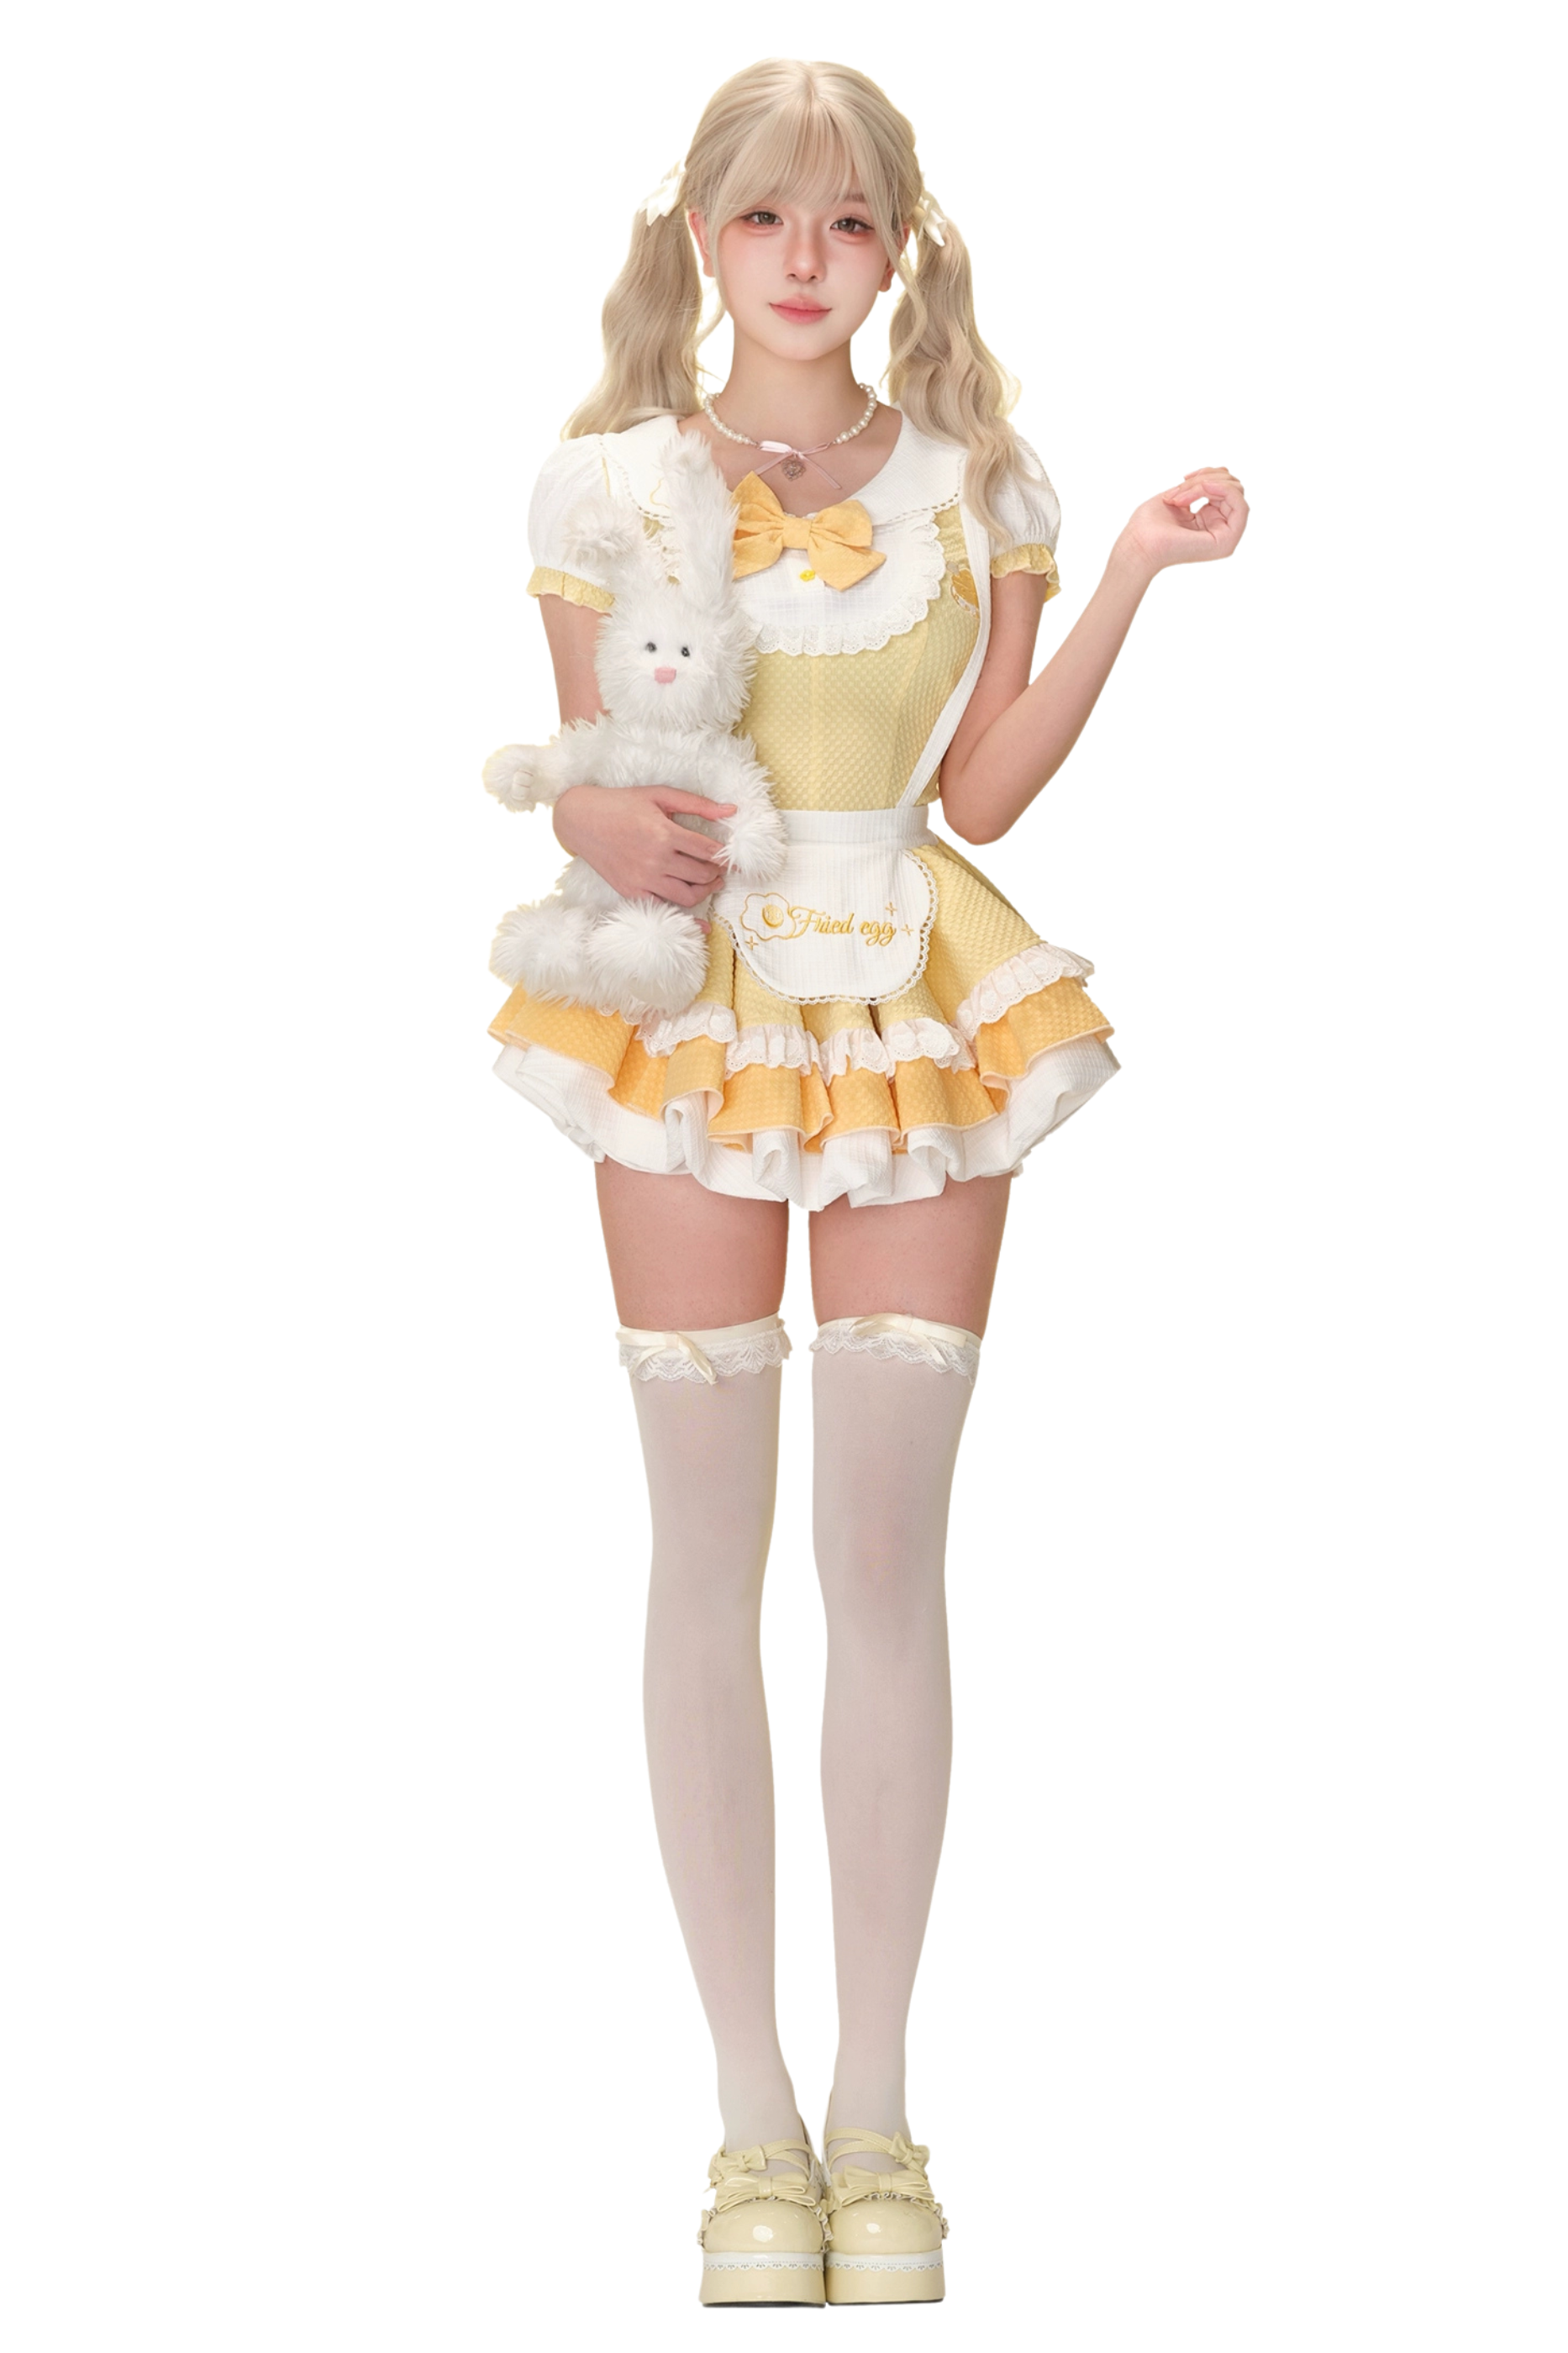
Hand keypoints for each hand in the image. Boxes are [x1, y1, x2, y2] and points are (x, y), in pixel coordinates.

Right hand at [552, 783, 736, 908]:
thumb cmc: (622, 804)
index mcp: (664, 833)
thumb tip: (731, 810)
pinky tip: (698, 919)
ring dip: (705, 891)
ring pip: (688, 896)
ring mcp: (642, 879)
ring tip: (709, 882)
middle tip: (720, 868)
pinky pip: (664, 910)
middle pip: (701, 875)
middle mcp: (655, 860)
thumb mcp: (660, 795)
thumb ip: (697, 804)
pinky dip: (684, 916)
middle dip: (716, 872)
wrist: (582, 820)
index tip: (731, 857)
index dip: (725, 856)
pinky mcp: (631, 892)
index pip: (708, 851)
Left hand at [1117, 467, 1248, 574]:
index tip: (1182, 479)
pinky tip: (1203, 489)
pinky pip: (1239, 503)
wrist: (1139, 545)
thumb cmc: (1148, 525)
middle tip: (1179, 489)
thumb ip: (1204, 486)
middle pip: (1233, 486)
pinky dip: (1221, 488)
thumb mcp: (1181, 494)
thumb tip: (1223, 472)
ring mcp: (1226, 538)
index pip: (1226, 486)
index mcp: (1211, 521)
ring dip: (1206, 483)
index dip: (1207, 474)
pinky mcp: (1227, 540)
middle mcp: (1221, 529)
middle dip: (1206, 478)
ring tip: (1181, 496)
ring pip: (1235, 491)